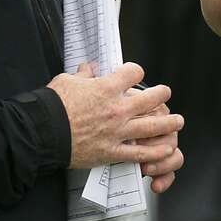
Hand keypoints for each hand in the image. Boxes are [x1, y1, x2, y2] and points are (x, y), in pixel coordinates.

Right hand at [46, 61, 184, 173]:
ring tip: (178, 121)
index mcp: (106, 88)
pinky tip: (165, 149)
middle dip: (162, 95)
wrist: (43, 133)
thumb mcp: (66, 81)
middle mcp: (117, 109)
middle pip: (151, 99)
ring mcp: (117, 131)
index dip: (135, 71)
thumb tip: (88, 68)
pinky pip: (139, 153)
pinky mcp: (112, 151)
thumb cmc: (52, 106)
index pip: (133, 73)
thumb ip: (82, 74)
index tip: (135, 74)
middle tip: (166, 94)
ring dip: (169, 123)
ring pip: (152, 127)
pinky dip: (155, 152)